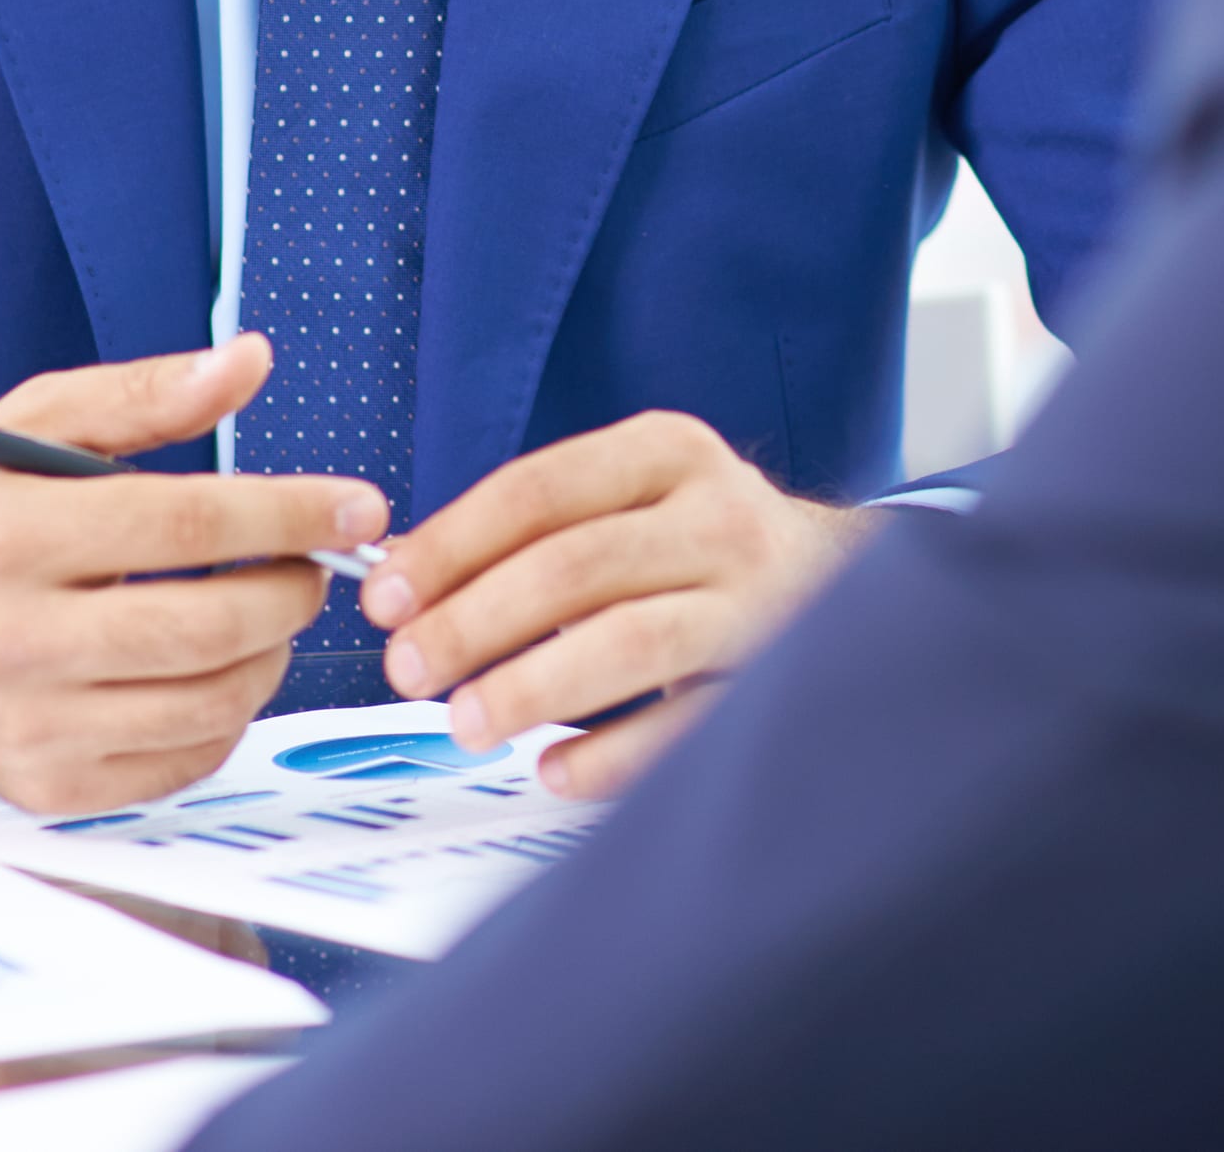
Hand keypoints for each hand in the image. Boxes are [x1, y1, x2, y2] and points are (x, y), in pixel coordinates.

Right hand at [0, 333, 384, 813]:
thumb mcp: (34, 426)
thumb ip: (145, 392)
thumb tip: (251, 360)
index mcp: (11, 534)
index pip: (186, 525)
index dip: (291, 514)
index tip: (360, 507)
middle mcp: (11, 638)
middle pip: (207, 627)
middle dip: (294, 591)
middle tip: (315, 566)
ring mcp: (28, 725)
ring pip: (207, 705)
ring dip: (272, 656)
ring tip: (270, 614)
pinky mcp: (46, 786)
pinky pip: (181, 762)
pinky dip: (227, 715)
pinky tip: (219, 670)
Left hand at [360, 411, 875, 798]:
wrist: (837, 573)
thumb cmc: (691, 540)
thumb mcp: (628, 495)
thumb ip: (532, 527)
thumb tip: (402, 583)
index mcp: (666, 452)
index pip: (539, 490)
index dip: (452, 545)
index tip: (385, 598)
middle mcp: (718, 516)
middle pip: (575, 565)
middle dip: (475, 621)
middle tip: (407, 670)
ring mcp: (755, 600)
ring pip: (631, 641)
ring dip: (532, 686)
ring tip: (464, 723)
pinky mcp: (775, 678)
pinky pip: (685, 725)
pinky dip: (613, 755)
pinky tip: (553, 770)